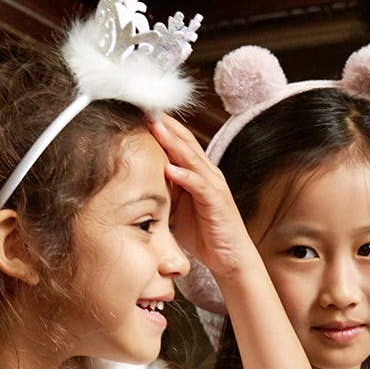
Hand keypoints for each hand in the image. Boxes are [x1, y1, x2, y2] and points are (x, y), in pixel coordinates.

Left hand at [149, 115, 256, 279]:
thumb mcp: (178, 208)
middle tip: (146, 110)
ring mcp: (214, 186)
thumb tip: (139, 183)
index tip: (141, 114)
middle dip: (166, 126)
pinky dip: (186, 177)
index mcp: (198, 173)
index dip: (162, 128)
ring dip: (174, 144)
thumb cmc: (205, 232)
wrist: (230, 258)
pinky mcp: (217, 202)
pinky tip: (171, 170)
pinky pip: (200, 185)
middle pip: (186, 143)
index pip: (180, 144)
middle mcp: (208, 174)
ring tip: (157, 129)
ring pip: (193, 159)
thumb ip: (165, 191)